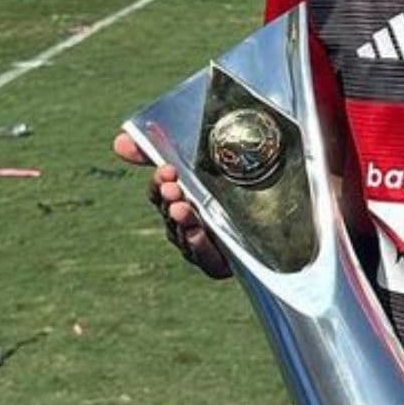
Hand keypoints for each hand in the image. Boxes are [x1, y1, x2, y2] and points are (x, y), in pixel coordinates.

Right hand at [110, 132, 232, 277]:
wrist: (286, 191)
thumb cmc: (234, 170)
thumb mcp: (204, 153)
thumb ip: (159, 148)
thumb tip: (117, 142)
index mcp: (183, 197)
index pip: (161, 192)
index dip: (159, 183)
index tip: (167, 171)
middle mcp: (191, 222)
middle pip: (171, 214)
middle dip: (169, 200)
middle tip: (173, 188)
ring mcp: (206, 243)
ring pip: (186, 237)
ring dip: (183, 222)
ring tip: (183, 208)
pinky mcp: (225, 262)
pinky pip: (207, 260)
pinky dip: (200, 248)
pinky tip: (199, 233)